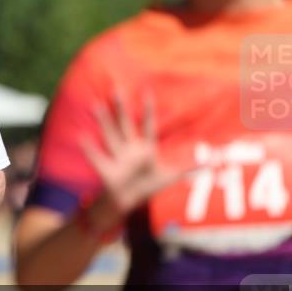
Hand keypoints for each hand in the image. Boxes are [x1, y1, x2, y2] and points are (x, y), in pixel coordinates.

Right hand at [81, 90, 195, 223]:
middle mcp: (129, 148)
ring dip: (102, 121)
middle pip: (124, 124)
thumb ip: (187, 169)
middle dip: (121, 108)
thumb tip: (210, 165)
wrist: (128, 200)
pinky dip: (89, 149)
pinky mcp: (107, 169)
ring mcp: (117, 157)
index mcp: (144, 148)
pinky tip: (81, 136)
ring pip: (109, 135)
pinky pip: (97, 158)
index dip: (148, 111)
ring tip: (95, 105)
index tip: (146, 93)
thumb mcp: (170, 177)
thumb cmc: (147, 185)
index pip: (147, 125)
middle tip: (115, 89)